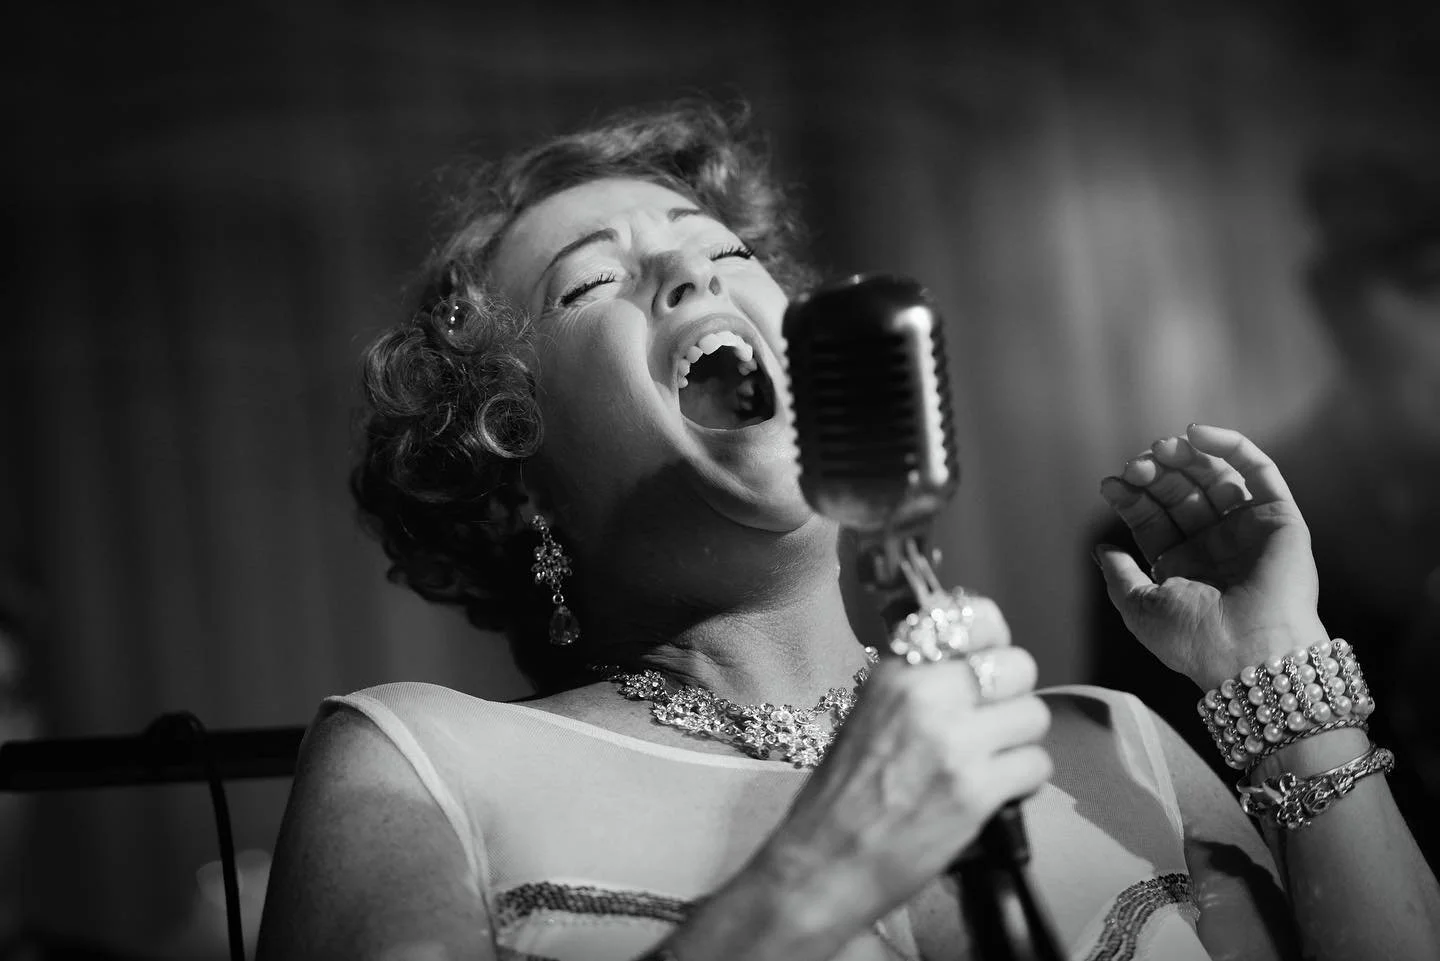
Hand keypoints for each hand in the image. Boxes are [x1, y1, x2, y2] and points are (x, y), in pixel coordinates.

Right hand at [742, 599, 1051, 941]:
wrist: (823, 864)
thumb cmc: (839, 798)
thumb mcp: (867, 715)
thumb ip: (917, 687)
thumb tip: (970, 665)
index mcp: (895, 673)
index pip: (974, 618)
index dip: (994, 641)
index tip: (989, 660)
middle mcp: (926, 696)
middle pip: (1018, 665)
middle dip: (1013, 697)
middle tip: (992, 724)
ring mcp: (954, 743)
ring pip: (1034, 715)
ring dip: (1020, 743)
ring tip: (991, 764)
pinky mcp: (976, 791)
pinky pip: (1036, 765)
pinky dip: (1023, 783)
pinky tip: (993, 794)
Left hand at [1095, 424, 1326, 690]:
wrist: (1248, 653)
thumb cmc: (1192, 638)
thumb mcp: (1139, 607)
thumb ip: (1118, 575)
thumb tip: (1100, 548)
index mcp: (1184, 567)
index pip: (1153, 519)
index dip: (1131, 498)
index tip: (1110, 484)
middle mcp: (1216, 546)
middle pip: (1181, 494)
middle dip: (1155, 476)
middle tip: (1136, 465)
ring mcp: (1247, 530)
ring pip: (1214, 478)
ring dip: (1186, 458)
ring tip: (1161, 448)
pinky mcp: (1279, 517)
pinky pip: (1258, 471)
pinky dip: (1231, 446)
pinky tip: (1198, 433)